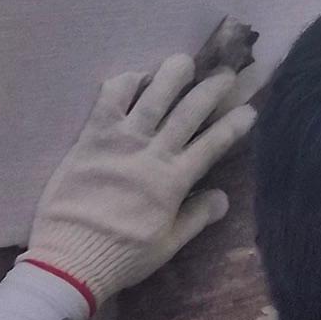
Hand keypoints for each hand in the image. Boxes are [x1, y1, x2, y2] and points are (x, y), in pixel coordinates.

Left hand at [25, 40, 257, 309]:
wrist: (70, 259)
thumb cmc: (122, 256)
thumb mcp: (167, 245)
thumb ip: (196, 217)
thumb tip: (224, 197)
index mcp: (174, 182)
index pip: (213, 144)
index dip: (234, 124)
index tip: (250, 110)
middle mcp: (152, 154)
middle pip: (189, 111)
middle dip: (212, 89)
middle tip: (226, 73)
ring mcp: (121, 142)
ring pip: (153, 95)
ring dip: (172, 74)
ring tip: (184, 60)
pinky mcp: (92, 138)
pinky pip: (110, 99)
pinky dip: (125, 83)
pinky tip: (136, 77)